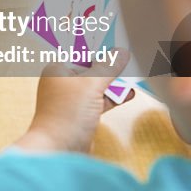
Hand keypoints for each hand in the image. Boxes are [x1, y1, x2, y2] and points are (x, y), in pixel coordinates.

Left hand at [14, 50, 132, 153]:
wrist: (59, 149)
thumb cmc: (67, 113)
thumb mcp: (91, 84)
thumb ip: (108, 67)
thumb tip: (121, 52)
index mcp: (57, 69)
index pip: (78, 51)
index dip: (96, 47)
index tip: (116, 41)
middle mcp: (62, 82)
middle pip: (90, 68)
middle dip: (108, 66)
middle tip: (128, 57)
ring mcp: (72, 99)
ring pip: (96, 85)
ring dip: (113, 82)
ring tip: (132, 75)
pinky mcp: (81, 114)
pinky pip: (99, 100)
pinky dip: (112, 97)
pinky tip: (128, 93)